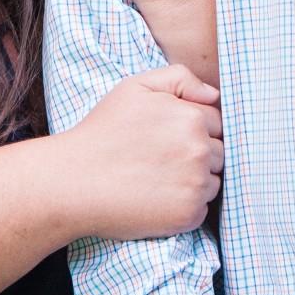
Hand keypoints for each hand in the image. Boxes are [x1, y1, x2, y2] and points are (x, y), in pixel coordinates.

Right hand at [55, 65, 221, 240]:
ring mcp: (195, 185)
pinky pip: (202, 207)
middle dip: (197, 152)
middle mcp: (199, 151)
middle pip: (219, 151)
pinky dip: (186, 204)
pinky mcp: (188, 216)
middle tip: (161, 157)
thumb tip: (214, 95)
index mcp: (191, 117)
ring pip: (212, 179)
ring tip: (159, 177)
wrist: (75, 180)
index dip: (193, 126)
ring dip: (195, 179)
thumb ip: (179, 78)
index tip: (168, 135)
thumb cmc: (104, 130)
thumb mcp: (135, 86)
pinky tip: (159, 197)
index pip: (216, 121)